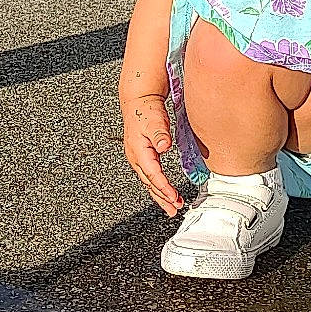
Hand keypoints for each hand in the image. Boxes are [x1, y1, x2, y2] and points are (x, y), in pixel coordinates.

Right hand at [123, 94, 183, 215]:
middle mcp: (136, 158)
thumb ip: (159, 134)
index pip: (153, 175)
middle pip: (150, 183)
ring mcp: (138, 158)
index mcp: (138, 152)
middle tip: (174, 209)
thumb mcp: (154, 121)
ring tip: (172, 206)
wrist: (138, 101)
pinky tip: (165, 191)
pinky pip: (150, 176)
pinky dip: (158, 186)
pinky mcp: (142, 157)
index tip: (174, 197)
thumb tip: (163, 145)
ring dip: (160, 195)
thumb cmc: (145, 110)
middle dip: (162, 198)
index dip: (164, 188)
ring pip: (149, 182)